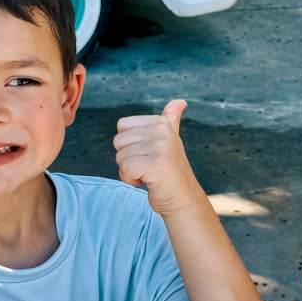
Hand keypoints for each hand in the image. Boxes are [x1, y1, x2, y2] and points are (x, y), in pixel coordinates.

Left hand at [114, 99, 196, 213]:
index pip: (122, 126)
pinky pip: (125, 169)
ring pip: (120, 156)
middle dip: (128, 159)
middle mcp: (162, 131)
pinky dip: (131, 180)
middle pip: (118, 141)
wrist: (183, 199)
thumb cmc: (171, 172)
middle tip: (148, 167)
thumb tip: (180, 101)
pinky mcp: (155, 164)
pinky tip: (148, 182)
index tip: (148, 155)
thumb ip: (171, 120)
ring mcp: (160, 147)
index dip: (129, 145)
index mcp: (161, 123)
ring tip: (149, 174)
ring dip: (130, 171)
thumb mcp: (171, 141)